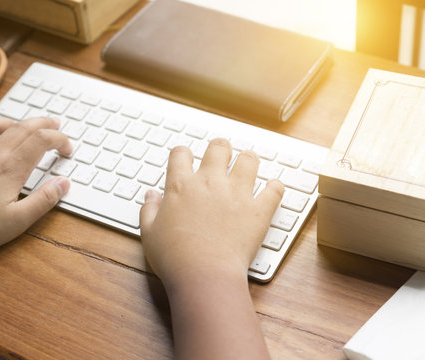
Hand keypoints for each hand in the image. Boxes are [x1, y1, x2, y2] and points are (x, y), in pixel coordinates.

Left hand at [0, 117, 71, 285]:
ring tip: (16, 125)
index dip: (59, 139)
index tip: (68, 149)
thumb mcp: (19, 221)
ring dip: (6, 122)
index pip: (41, 140)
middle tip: (55, 123)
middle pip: (20, 128)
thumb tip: (63, 183)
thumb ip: (44, 200)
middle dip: (41, 123)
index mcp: (10, 168)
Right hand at [139, 138, 282, 359]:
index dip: (182, 154)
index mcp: (181, 186)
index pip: (180, 154)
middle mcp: (209, 183)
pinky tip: (272, 188)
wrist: (204, 275)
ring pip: (248, 160)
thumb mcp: (149, 233)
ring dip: (248, 160)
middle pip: (218, 148)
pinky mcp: (258, 210)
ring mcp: (236, 194)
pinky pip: (274, 190)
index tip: (185, 158)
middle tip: (221, 155)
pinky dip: (275, 187)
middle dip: (220, 148)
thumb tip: (150, 195)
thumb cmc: (175, 258)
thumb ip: (149, 209)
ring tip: (247, 164)